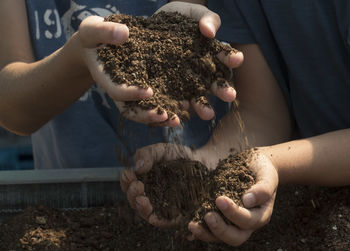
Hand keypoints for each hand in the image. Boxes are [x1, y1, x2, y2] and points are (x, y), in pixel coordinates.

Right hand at [78, 16, 178, 126]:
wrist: (98, 44)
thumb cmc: (94, 36)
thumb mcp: (93, 30)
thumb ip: (105, 31)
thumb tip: (124, 34)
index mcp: (106, 78)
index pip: (117, 91)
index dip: (131, 94)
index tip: (149, 92)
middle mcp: (119, 89)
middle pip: (131, 110)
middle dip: (148, 115)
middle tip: (166, 117)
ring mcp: (130, 92)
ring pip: (144, 110)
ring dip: (160, 117)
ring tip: (177, 120)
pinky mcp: (142, 88)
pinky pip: (153, 101)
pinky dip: (166, 105)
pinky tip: (182, 105)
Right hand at [120, 143, 214, 226]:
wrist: (205, 160)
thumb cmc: (181, 155)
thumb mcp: (161, 150)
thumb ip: (147, 154)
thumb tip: (137, 168)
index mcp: (145, 182)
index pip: (129, 186)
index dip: (126, 182)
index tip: (130, 175)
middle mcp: (152, 196)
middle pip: (136, 202)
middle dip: (132, 195)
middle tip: (137, 186)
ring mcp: (165, 207)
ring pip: (147, 214)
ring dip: (141, 208)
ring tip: (142, 199)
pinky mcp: (179, 215)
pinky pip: (167, 222)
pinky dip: (159, 221)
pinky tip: (154, 214)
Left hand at [157, 2, 243, 119]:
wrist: (150, 28)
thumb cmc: (177, 19)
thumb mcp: (193, 14)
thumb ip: (206, 20)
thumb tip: (209, 32)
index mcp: (212, 57)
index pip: (224, 60)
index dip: (230, 59)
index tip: (237, 59)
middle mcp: (201, 75)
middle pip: (214, 85)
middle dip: (222, 90)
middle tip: (230, 96)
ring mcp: (184, 85)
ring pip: (195, 99)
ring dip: (202, 107)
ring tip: (208, 114)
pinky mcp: (166, 91)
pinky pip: (171, 102)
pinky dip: (176, 109)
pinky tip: (179, 111)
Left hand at [187, 149, 277, 245]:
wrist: (255, 167)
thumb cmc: (262, 171)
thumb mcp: (267, 176)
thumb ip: (262, 188)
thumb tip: (248, 200)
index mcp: (261, 215)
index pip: (248, 220)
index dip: (233, 213)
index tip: (219, 199)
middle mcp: (248, 224)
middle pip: (235, 237)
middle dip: (220, 229)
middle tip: (207, 216)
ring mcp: (234, 224)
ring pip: (221, 237)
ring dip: (206, 234)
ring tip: (192, 225)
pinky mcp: (222, 219)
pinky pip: (211, 230)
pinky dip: (201, 231)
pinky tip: (191, 226)